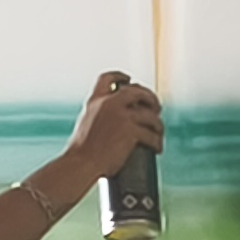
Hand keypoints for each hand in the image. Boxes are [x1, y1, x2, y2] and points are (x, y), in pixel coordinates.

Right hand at [63, 71, 162, 188]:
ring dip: (158, 125)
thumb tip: (115, 120)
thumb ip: (99, 115)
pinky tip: (157, 148)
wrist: (81, 163)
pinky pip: (152, 135)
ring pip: (150, 115)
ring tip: (158, 133)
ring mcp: (122, 116)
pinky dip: (157, 142)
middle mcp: (109, 104)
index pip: (108, 78)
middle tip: (156, 108)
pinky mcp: (131, 132)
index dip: (121, 76)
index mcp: (96, 101)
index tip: (129, 80)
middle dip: (150, 98)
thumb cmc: (82, 151)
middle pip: (138, 91)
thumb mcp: (87, 122)